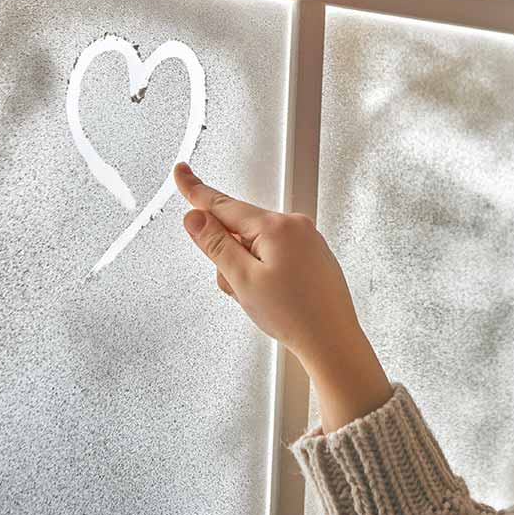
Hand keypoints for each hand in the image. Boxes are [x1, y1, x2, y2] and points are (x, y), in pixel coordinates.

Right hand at [173, 162, 392, 430]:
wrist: (333, 342)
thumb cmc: (293, 315)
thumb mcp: (243, 280)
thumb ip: (216, 245)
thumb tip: (194, 216)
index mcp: (275, 226)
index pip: (224, 204)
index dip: (196, 191)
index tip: (181, 172)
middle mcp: (294, 224)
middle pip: (239, 229)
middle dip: (229, 257)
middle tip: (239, 290)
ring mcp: (306, 238)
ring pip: (256, 246)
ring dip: (246, 269)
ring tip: (261, 300)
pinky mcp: (312, 253)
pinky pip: (275, 254)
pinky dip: (264, 272)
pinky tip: (275, 298)